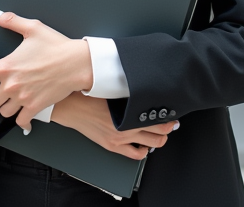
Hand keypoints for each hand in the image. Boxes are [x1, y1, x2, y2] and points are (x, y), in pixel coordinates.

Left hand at [0, 8, 93, 131]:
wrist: (77, 63)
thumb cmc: (55, 45)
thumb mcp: (32, 28)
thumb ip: (9, 20)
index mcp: (5, 66)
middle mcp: (10, 85)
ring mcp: (22, 98)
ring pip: (3, 113)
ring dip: (5, 109)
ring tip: (10, 103)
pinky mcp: (35, 107)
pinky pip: (21, 121)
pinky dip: (20, 121)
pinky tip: (23, 117)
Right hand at [52, 92, 177, 159]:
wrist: (70, 106)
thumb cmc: (88, 94)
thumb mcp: (113, 88)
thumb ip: (130, 90)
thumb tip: (146, 88)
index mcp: (128, 111)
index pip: (158, 116)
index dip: (169, 115)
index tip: (173, 112)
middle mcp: (126, 127)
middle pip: (159, 132)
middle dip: (168, 127)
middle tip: (171, 123)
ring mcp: (120, 139)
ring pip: (152, 145)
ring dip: (160, 139)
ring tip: (161, 134)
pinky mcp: (112, 146)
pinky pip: (136, 155)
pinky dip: (144, 151)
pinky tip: (144, 145)